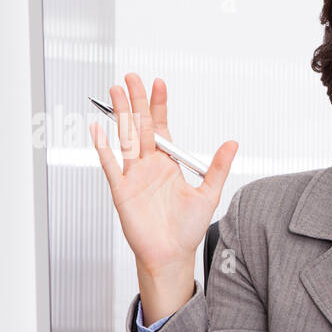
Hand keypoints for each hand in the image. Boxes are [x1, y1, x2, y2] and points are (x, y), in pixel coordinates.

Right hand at [90, 72, 238, 276]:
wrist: (172, 254)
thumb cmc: (187, 228)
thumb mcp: (209, 194)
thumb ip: (218, 168)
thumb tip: (233, 143)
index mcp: (168, 163)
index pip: (161, 126)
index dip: (159, 105)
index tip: (159, 84)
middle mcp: (148, 165)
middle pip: (140, 126)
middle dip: (136, 101)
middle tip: (131, 77)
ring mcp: (133, 175)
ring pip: (124, 138)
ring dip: (120, 115)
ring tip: (116, 90)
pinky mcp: (121, 190)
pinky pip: (110, 165)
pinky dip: (104, 147)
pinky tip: (99, 129)